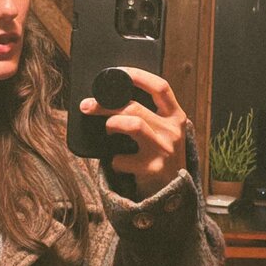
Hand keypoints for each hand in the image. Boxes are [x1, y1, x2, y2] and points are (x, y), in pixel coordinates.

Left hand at [80, 66, 186, 197]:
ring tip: (109, 132)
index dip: (138, 76)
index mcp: (176, 116)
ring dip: (111, 126)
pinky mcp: (151, 169)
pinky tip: (118, 162)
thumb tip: (110, 96)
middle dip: (105, 104)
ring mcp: (164, 150)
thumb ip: (149, 114)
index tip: (117, 72)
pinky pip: (120, 158)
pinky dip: (113, 160)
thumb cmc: (159, 155)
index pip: (160, 87)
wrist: (172, 192)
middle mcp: (174, 131)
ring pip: (131, 124)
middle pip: (135, 107)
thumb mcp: (163, 131)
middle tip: (88, 106)